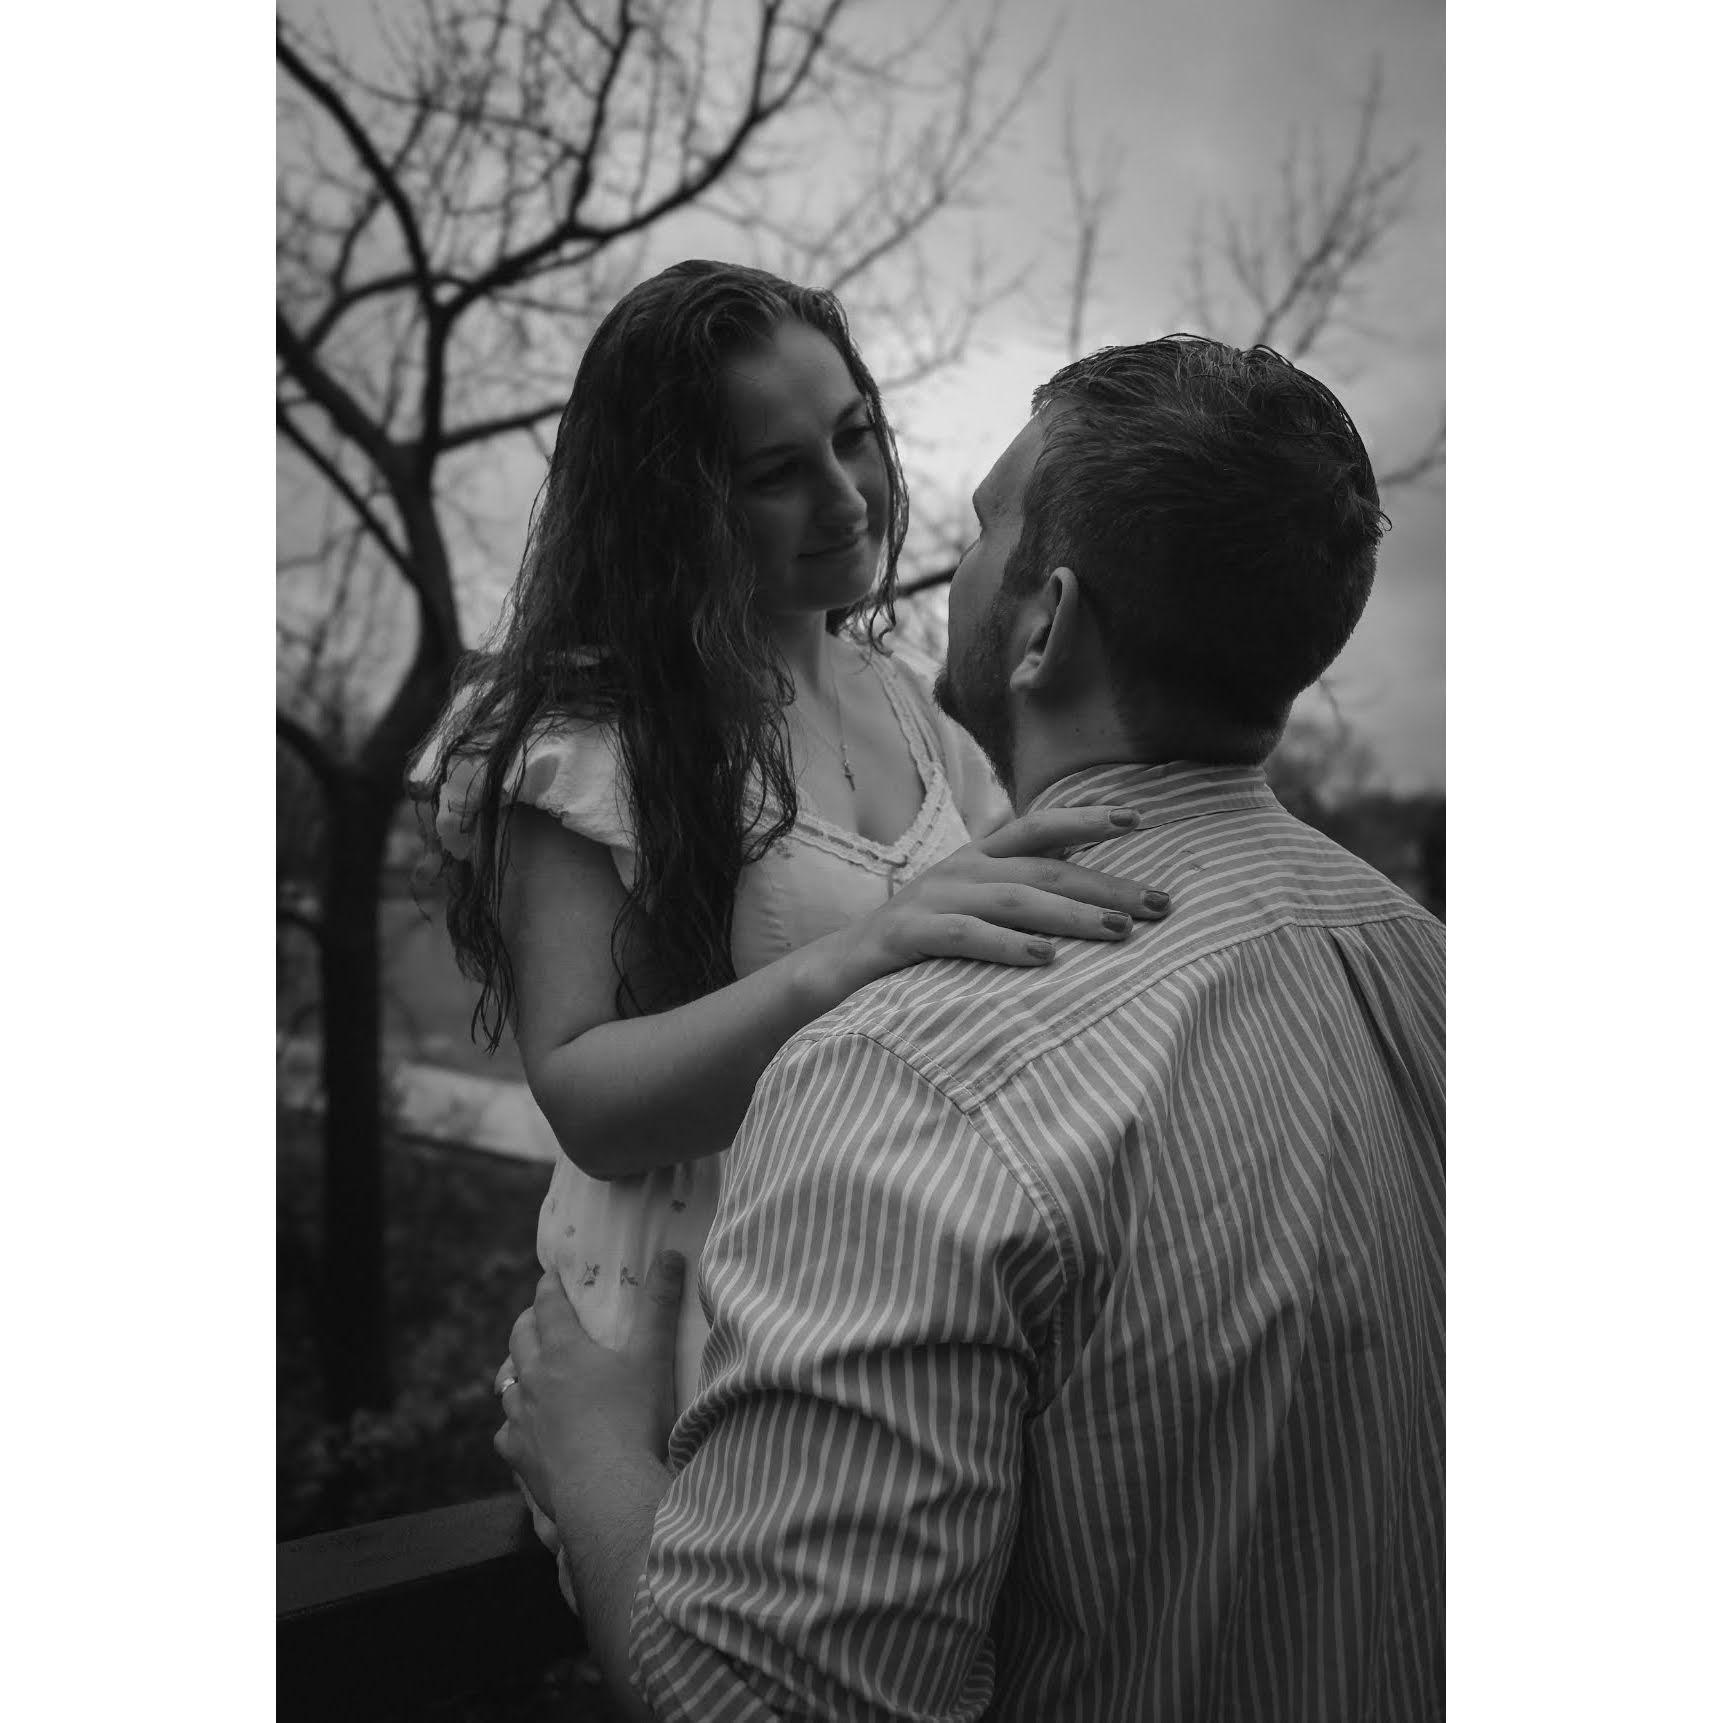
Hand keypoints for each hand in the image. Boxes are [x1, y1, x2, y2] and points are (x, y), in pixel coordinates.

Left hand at [494, 1253, 685, 1531]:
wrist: (607, 1491)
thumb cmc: (634, 1420)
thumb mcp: (653, 1357)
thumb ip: (661, 1305)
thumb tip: (670, 1254)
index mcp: (563, 1350)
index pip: (548, 1305)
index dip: (549, 1286)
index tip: (550, 1274)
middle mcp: (534, 1379)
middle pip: (520, 1339)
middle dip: (528, 1321)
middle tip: (537, 1315)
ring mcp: (522, 1419)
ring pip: (508, 1384)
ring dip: (517, 1370)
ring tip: (528, 1368)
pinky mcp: (520, 1456)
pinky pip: (507, 1432)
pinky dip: (514, 1423)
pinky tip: (523, 1428)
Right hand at [828, 804, 1170, 989]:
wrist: (839, 968)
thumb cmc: (919, 940)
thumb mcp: (969, 904)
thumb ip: (1015, 888)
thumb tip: (1081, 881)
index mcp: (977, 857)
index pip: (1038, 827)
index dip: (1086, 819)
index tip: (1138, 819)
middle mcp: (959, 869)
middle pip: (1043, 867)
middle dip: (1106, 884)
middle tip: (1159, 904)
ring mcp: (933, 899)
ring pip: (1013, 899)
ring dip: (1071, 913)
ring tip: (1119, 930)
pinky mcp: (909, 936)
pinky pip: (966, 937)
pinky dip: (1008, 946)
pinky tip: (1046, 961)